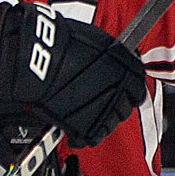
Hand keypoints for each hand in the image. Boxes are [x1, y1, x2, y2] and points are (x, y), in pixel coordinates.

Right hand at [0, 1, 145, 148]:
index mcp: (126, 70)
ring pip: (110, 123)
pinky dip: (85, 133)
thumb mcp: (94, 40)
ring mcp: (103, 111)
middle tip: (97, 98)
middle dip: (113, 105)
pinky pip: (92, 135)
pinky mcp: (85, 127)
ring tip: (83, 111)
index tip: (119, 90)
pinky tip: (76, 126)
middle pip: (125, 108)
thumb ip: (107, 56)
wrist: (36, 59)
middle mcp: (120, 92)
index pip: (137, 89)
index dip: (127, 91)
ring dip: (100, 119)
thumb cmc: (60, 44)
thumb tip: (109, 60)